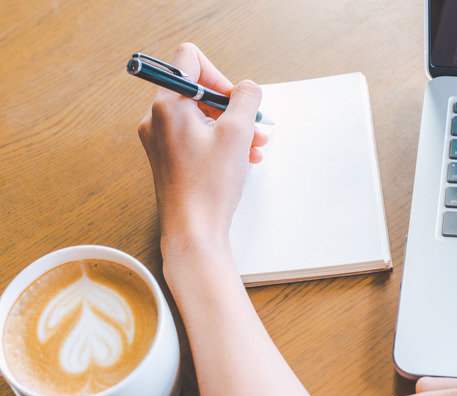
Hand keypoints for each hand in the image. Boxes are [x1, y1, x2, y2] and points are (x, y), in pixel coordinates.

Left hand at [137, 43, 267, 248]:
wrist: (193, 230)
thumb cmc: (209, 186)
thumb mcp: (238, 132)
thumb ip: (245, 98)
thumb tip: (247, 88)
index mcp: (167, 105)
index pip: (189, 59)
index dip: (218, 74)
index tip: (233, 100)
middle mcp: (157, 118)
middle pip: (198, 91)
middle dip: (232, 107)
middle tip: (253, 127)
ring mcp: (161, 139)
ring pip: (201, 116)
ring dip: (232, 127)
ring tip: (254, 147)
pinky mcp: (168, 158)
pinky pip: (196, 137)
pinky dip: (220, 142)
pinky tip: (243, 159)